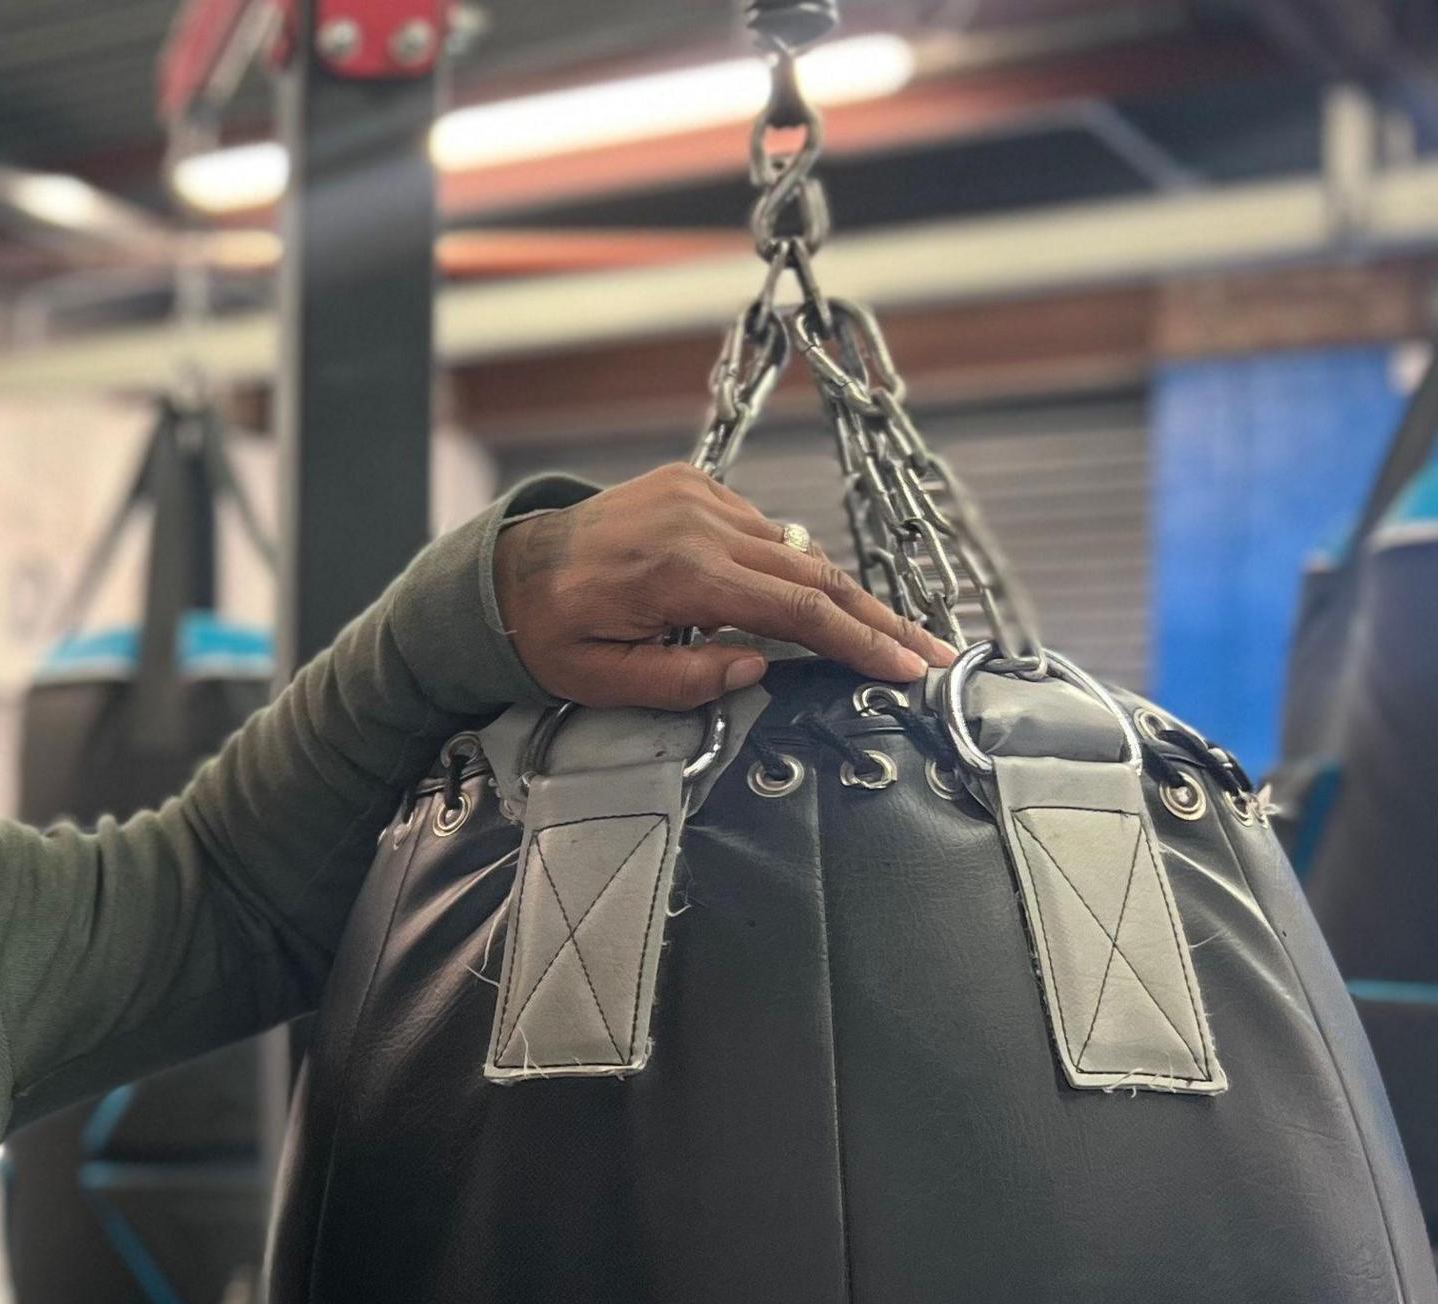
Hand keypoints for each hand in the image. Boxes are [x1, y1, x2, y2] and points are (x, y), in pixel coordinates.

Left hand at [494, 464, 959, 709]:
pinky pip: (759, 531)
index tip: (911, 667)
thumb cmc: (547, 634)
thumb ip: (685, 683)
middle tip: (934, 652)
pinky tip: (799, 601)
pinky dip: (784, 566)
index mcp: (682, 575)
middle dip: (878, 620)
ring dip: (837, 595)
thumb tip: (759, 671)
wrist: (503, 571)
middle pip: (816, 575)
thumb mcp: (604, 680)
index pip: (798, 611)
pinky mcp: (693, 485)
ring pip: (793, 549)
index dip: (861, 643)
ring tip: (883, 636)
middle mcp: (701, 524)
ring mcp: (699, 497)